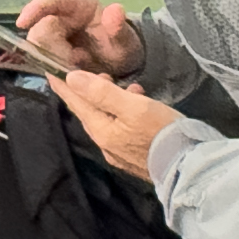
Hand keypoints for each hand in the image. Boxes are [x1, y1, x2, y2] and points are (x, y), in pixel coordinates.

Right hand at [14, 0, 145, 78]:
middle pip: (41, 29)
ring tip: (80, 64)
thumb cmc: (123, 46)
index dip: (34, 9)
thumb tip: (115, 10)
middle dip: (54, 50)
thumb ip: (120, 29)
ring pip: (39, 47)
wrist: (121, 64)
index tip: (22, 23)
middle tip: (77, 62)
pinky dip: (56, 68)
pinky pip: (43, 59)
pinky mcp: (49, 48)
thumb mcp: (126, 41)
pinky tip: (73, 69)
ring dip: (56, 60)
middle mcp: (61, 13)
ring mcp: (53, 31)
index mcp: (79, 3)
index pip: (50, 0)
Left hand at [47, 62, 175, 182]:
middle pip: (89, 112)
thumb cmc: (161, 132)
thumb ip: (102, 93)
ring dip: (108, 100)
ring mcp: (119, 152)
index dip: (63, 85)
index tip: (50, 70)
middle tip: (97, 73)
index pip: (75, 103)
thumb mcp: (133, 106)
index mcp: (101, 131)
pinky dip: (123, 112)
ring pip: (106, 120)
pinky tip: (138, 103)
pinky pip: (120, 128)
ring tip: (121, 85)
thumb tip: (72, 78)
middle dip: (88, 91)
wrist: (188, 167)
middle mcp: (105, 144)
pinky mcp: (134, 155)